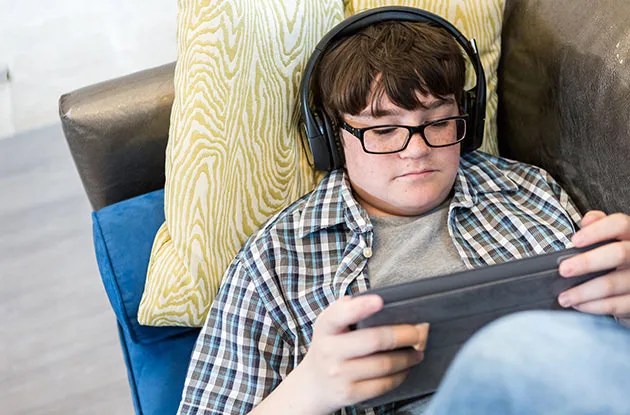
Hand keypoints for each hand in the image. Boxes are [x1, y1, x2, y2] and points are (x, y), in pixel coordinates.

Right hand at [290, 295, 428, 413]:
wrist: (313, 384)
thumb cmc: (330, 346)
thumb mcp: (330, 324)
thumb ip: (348, 309)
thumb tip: (382, 301)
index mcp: (326, 327)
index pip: (340, 314)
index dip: (361, 307)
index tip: (380, 301)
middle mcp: (329, 351)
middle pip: (374, 340)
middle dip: (404, 335)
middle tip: (419, 332)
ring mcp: (338, 375)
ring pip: (384, 364)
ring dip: (408, 357)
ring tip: (417, 351)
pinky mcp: (349, 394)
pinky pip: (383, 384)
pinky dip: (400, 375)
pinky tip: (406, 368)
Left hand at [558, 211, 629, 318]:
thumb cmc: (621, 258)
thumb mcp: (615, 237)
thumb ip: (601, 225)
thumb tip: (587, 220)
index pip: (620, 224)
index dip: (597, 231)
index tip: (575, 241)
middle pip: (618, 253)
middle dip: (587, 262)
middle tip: (564, 270)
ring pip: (613, 283)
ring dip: (584, 292)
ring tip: (565, 296)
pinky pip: (618, 305)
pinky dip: (596, 306)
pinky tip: (580, 305)